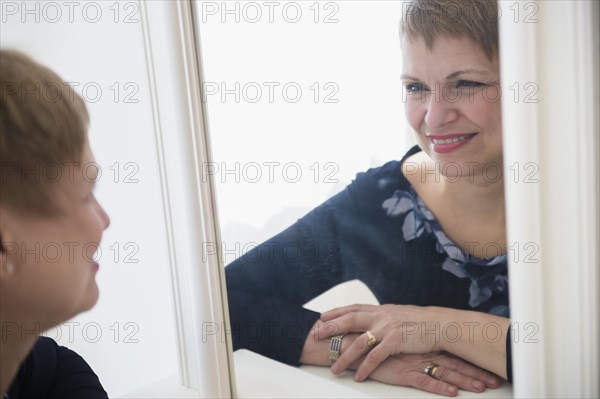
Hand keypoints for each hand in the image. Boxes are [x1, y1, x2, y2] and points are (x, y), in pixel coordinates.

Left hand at [315, 304, 456, 378]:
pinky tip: (358, 377)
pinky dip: (365, 368)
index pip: (353, 309)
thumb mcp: (400, 313)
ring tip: (334, 368)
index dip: (336, 312)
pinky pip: (375, 358)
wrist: (441, 325)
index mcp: (381, 309)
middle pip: (349, 321)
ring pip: (358, 343)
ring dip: (344, 357)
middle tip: (315, 336)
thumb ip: (385, 316)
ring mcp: (387, 329)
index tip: (322, 317)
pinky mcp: (395, 342)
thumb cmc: (423, 321)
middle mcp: (381, 316)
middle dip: (331, 328)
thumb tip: (375, 318)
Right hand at [361, 352, 501, 396]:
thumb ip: (417, 347)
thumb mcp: (402, 345)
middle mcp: (423, 353)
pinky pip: (425, 381)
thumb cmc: (378, 346)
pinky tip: (451, 392)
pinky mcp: (403, 373)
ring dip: (464, 380)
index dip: (473, 362)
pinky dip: (439, 387)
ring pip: (444, 372)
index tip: (490, 368)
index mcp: (424, 346)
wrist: (356, 345)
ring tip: (481, 388)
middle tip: (495, 381)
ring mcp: (414, 362)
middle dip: (476, 373)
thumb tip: (432, 351)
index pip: (454, 354)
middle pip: (455, 364)